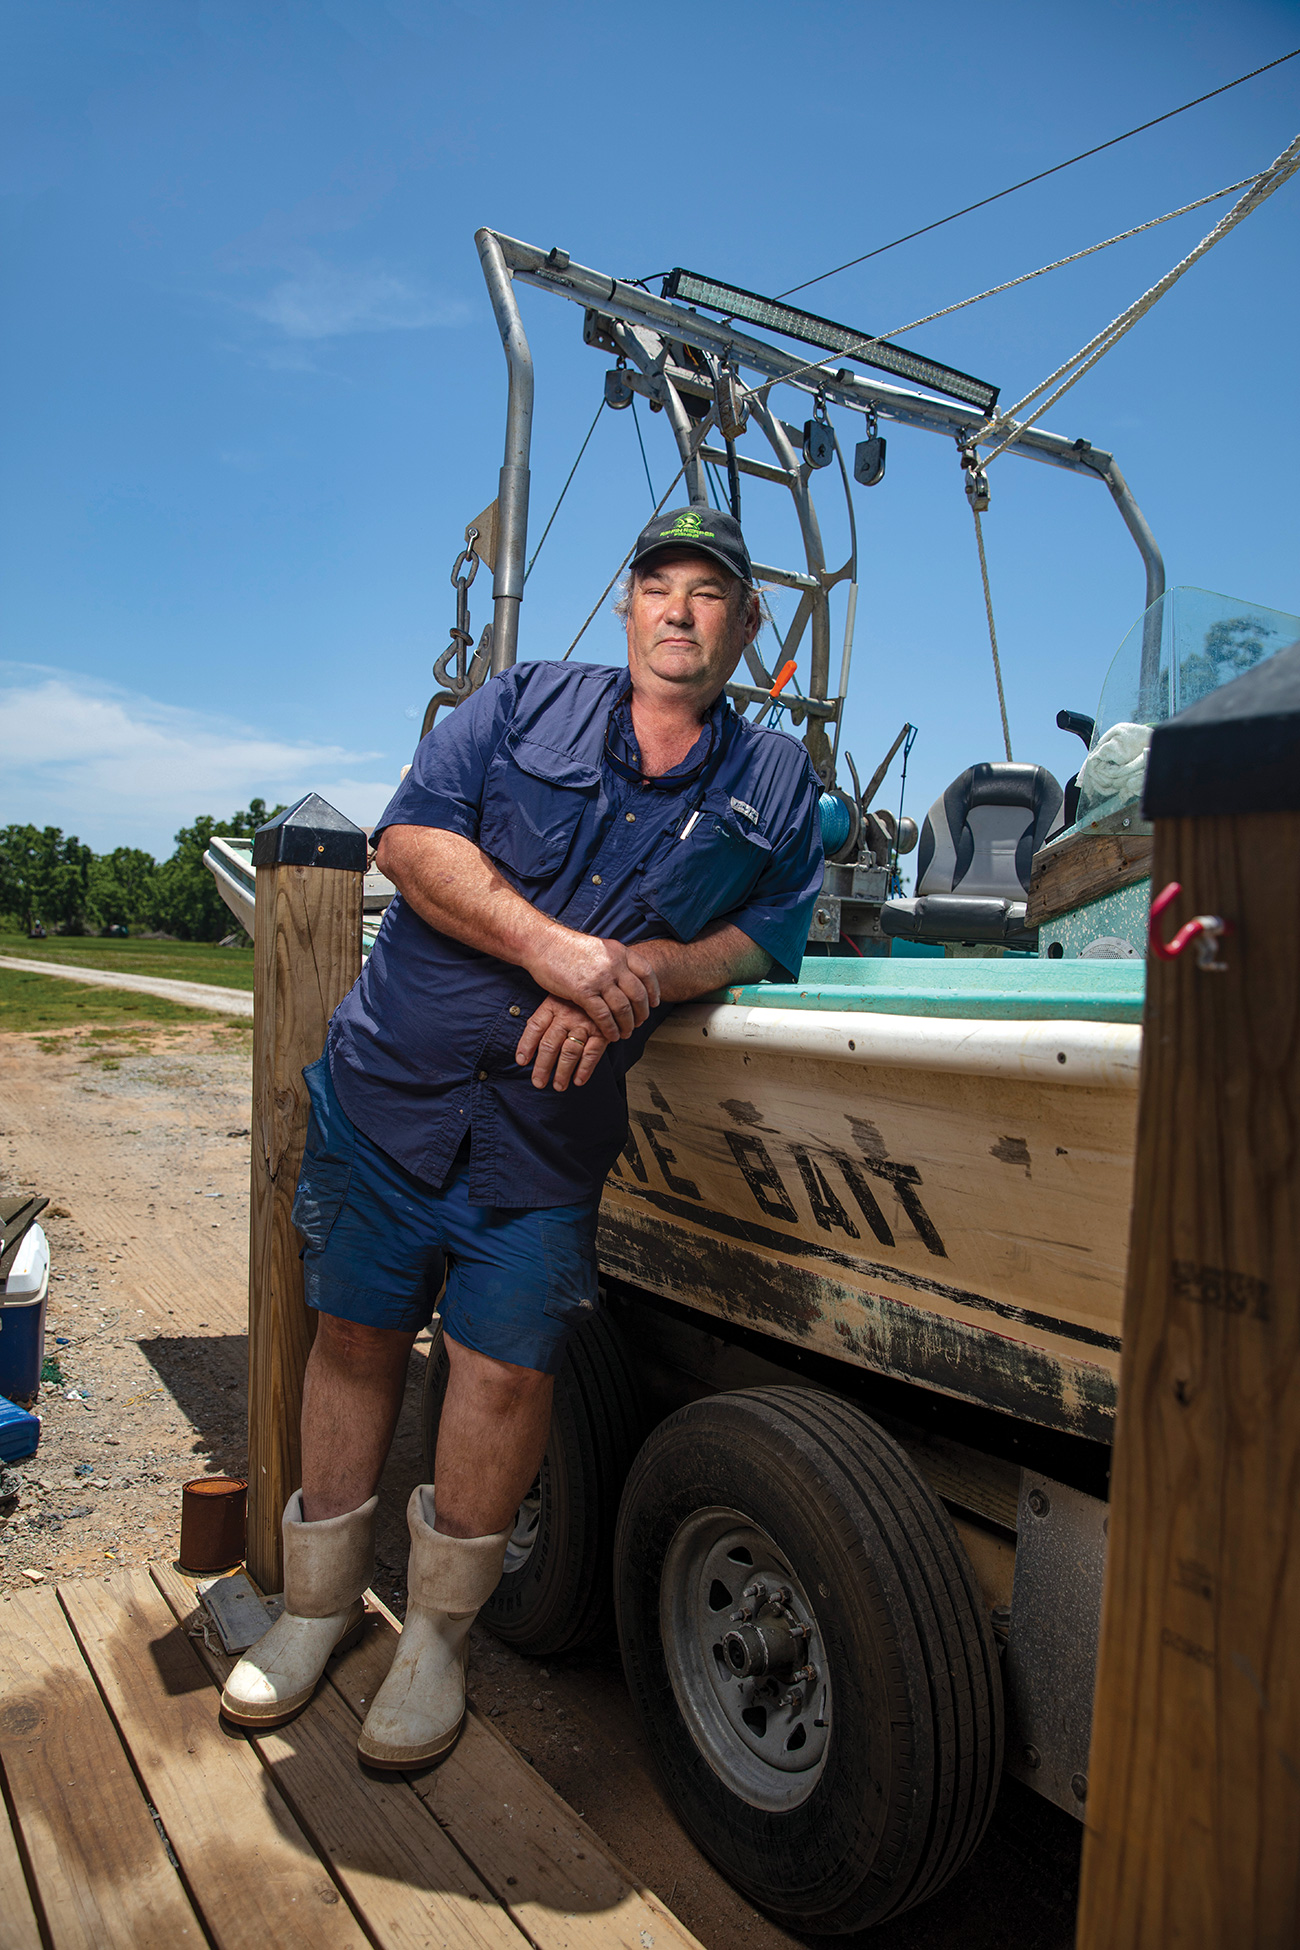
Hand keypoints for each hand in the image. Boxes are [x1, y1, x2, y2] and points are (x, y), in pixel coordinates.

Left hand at [515, 997, 610, 1090]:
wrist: (606, 987)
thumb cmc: (576, 999)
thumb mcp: (557, 998)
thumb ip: (544, 1018)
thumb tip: (526, 1045)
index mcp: (552, 1005)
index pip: (535, 1026)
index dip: (526, 1045)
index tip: (521, 1061)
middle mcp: (567, 1015)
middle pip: (550, 1044)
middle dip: (543, 1066)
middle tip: (538, 1082)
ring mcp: (584, 1023)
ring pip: (569, 1051)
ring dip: (563, 1072)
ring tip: (559, 1086)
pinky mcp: (602, 1031)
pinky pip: (592, 1053)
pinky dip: (585, 1069)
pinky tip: (578, 1080)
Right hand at [522, 928, 659, 1040]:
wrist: (543, 943)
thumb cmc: (566, 948)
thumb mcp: (598, 947)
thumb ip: (613, 960)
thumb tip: (625, 974)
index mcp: (619, 951)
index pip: (646, 973)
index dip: (653, 991)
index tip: (654, 1003)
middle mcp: (613, 964)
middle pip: (638, 994)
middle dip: (642, 1012)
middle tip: (640, 1023)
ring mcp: (599, 978)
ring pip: (623, 1007)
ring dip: (628, 1024)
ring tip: (626, 1033)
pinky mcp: (583, 991)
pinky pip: (604, 1015)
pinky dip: (610, 1028)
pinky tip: (611, 1035)